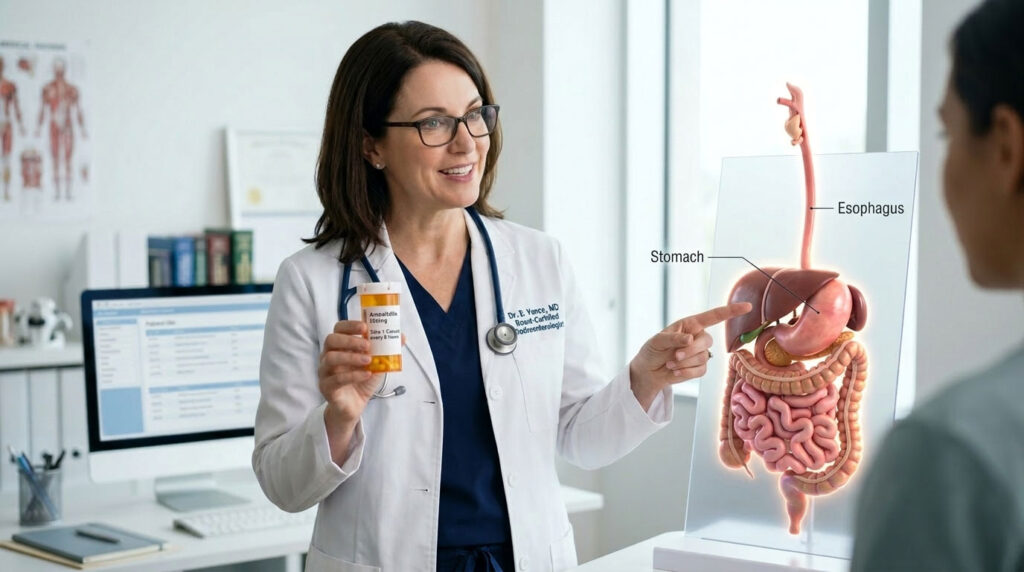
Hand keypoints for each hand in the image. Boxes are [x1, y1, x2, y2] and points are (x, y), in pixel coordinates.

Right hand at [318, 321, 378, 425]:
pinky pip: (336, 379)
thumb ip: (386, 350)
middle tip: (367, 345)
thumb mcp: (377, 363)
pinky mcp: (326, 387)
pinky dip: (353, 376)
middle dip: (350, 340)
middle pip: (331, 340)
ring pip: (331, 358)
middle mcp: (328, 355)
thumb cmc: (363, 379)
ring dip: (351, 357)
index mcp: (340, 346)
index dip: (350, 325)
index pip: (339, 328)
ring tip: (368, 360)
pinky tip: (366, 375)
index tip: (365, 327)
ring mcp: (325, 371)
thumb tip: (402, 336)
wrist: (355, 404)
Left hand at [629, 302, 751, 407]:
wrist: (649, 370)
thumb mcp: (658, 340)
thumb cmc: (652, 350)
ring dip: (684, 363)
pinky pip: (700, 370)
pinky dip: (686, 372)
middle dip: (690, 350)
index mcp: (691, 324)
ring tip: (670, 363)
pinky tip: (675, 370)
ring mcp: (700, 353)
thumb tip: (690, 338)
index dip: (731, 311)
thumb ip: (674, 338)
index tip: (747, 306)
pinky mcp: (699, 367)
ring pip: (703, 357)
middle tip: (674, 356)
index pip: (714, 316)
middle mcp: (698, 336)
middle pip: (707, 341)